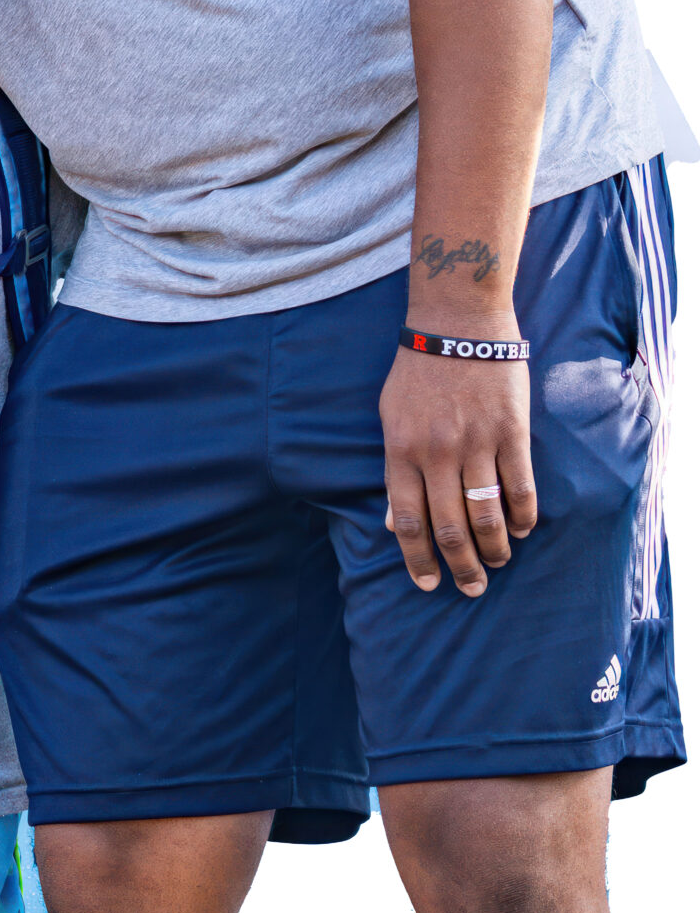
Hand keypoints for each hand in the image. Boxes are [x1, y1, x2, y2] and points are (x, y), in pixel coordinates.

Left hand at [379, 344, 536, 595]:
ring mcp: (476, 444)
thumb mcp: (389, 417)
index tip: (427, 584)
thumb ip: (395, 470)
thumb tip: (393, 522)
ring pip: (487, 514)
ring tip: (498, 563)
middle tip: (470, 589)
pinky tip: (522, 530)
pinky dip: (522, 515)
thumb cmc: (416, 372)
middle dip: (460, 566)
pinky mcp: (512, 432)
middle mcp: (437, 454)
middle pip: (449, 527)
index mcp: (400, 452)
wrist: (457, 324)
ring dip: (494, 547)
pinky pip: (520, 486)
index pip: (406, 522)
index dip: (417, 560)